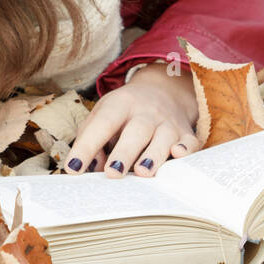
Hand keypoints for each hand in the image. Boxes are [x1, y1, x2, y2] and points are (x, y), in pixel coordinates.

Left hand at [64, 62, 202, 177]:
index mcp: (120, 104)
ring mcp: (169, 122)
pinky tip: (178, 155)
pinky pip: (190, 142)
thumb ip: (91, 139)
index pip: (103, 123)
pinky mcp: (186, 133)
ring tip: (143, 172)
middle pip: (137, 130)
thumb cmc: (124, 112)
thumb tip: (92, 168)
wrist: (163, 91)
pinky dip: (186, 150)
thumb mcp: (102, 114)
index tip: (74, 167)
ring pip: (164, 137)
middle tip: (113, 173)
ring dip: (154, 155)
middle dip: (125, 152)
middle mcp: (147, 111)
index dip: (88, 145)